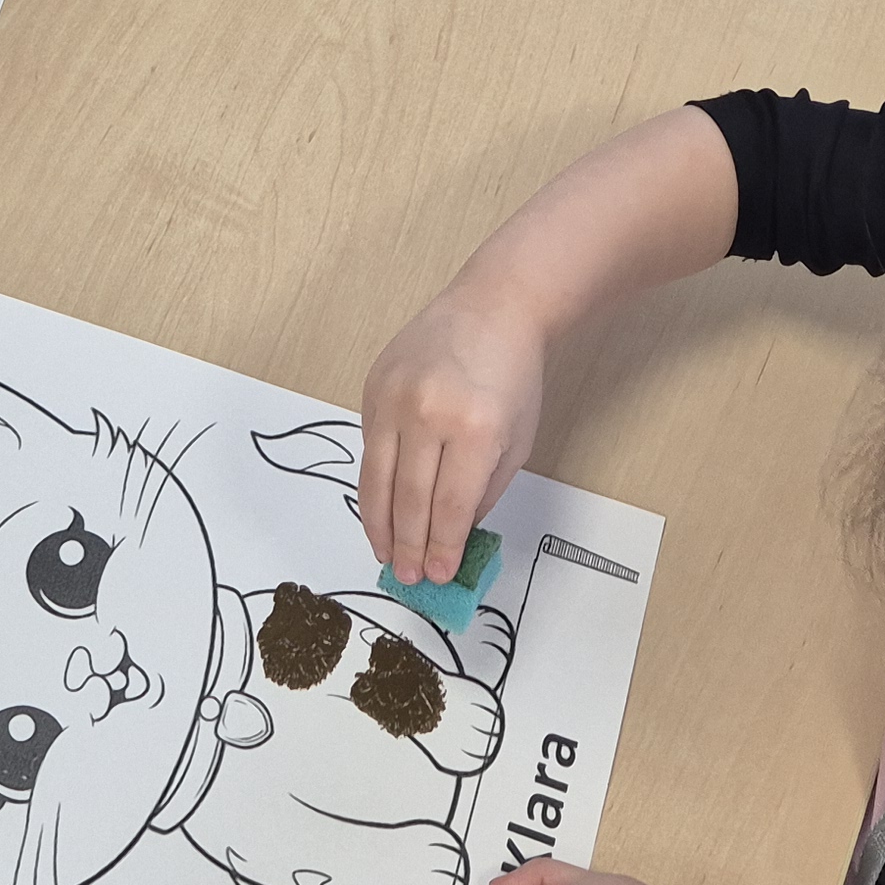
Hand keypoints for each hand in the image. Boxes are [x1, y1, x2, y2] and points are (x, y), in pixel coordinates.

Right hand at [360, 284, 547, 583]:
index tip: (438, 576)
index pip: (449, 507)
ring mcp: (394, 397)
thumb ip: (482, 493)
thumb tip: (451, 538)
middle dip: (409, 546)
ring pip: (377, 479)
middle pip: (409, 499)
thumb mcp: (516, 442)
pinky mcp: (372, 387)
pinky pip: (368, 450)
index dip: (442, 548)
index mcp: (474, 429)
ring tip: (386, 555)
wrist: (493, 307)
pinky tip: (378, 511)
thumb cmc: (513, 376)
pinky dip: (373, 486)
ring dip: (380, 525)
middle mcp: (428, 413)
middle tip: (408, 577)